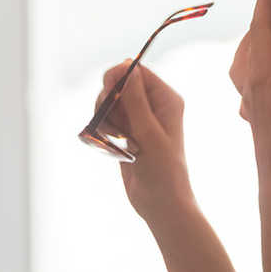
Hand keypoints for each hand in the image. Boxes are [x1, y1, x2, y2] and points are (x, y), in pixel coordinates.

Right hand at [94, 61, 194, 223]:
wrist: (161, 204)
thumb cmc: (163, 171)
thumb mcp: (149, 133)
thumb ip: (136, 100)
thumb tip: (128, 67)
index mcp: (166, 100)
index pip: (138, 72)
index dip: (118, 77)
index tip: (108, 92)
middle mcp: (153, 106)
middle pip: (118, 85)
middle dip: (109, 101)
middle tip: (114, 124)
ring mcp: (139, 120)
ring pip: (109, 103)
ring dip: (105, 118)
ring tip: (115, 139)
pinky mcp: (127, 134)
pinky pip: (107, 120)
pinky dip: (103, 130)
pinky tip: (112, 146)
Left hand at [229, 0, 270, 186]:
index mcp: (260, 75)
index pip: (261, 28)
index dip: (266, 1)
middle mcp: (250, 81)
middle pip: (253, 36)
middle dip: (264, 11)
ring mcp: (251, 94)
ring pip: (250, 52)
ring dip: (261, 31)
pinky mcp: (256, 105)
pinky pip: (252, 67)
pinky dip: (260, 51)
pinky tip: (269, 57)